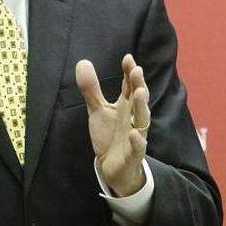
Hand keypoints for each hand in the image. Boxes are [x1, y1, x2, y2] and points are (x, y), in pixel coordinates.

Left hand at [76, 54, 149, 196]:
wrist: (114, 167)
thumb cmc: (109, 135)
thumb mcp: (97, 110)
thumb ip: (91, 89)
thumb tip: (83, 62)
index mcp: (126, 106)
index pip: (130, 86)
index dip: (129, 72)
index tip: (127, 58)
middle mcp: (134, 118)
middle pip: (138, 99)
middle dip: (138, 85)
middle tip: (136, 70)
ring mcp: (135, 135)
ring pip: (142, 120)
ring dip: (141, 107)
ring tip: (138, 92)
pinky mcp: (133, 154)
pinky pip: (138, 147)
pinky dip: (137, 141)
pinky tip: (134, 133)